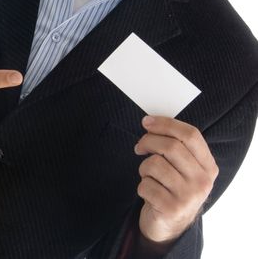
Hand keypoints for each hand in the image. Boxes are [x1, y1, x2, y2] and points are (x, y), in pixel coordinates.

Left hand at [134, 116, 218, 243]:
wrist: (170, 225)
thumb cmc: (172, 190)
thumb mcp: (183, 169)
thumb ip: (175, 147)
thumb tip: (150, 124)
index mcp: (208, 166)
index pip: (190, 135)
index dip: (166, 124)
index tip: (147, 122)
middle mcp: (202, 180)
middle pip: (171, 147)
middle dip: (148, 141)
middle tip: (139, 147)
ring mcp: (188, 196)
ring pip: (154, 164)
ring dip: (143, 168)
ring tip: (148, 176)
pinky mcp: (171, 208)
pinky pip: (146, 185)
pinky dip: (141, 186)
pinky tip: (149, 193)